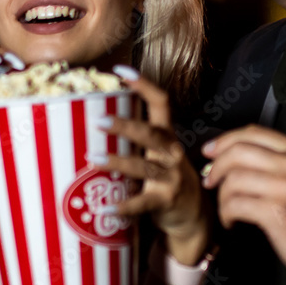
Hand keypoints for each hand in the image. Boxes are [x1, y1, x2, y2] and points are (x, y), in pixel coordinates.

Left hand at [100, 68, 208, 264]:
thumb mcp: (158, 153)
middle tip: (99, 121)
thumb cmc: (167, 176)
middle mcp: (171, 152)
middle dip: (126, 126)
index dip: (144, 85)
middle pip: (151, 134)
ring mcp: (171, 177)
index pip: (161, 102)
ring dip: (118, 162)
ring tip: (92, 158)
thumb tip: (95, 116)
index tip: (121, 70)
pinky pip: (143, 203)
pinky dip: (124, 206)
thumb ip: (137, 139)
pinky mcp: (166, 200)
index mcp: (167, 135)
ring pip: (145, 167)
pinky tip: (105, 209)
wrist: (193, 214)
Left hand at [201, 125, 285, 284]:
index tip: (210, 152)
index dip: (225, 140)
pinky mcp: (276, 211)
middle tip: (210, 182)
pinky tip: (232, 222)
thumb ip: (275, 161)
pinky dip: (226, 214)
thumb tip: (230, 153)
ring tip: (227, 210)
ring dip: (221, 196)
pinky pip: (235, 204)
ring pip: (233, 178)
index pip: (253, 132)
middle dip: (217, 166)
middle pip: (238, 151)